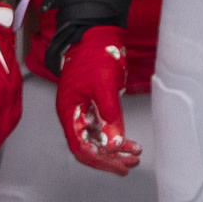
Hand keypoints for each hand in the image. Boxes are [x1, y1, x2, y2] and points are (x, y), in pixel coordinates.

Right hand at [57, 25, 141, 174]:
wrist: (94, 35)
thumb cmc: (94, 56)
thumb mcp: (104, 86)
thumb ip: (109, 115)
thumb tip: (114, 142)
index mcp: (68, 113)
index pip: (80, 147)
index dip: (100, 160)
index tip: (118, 167)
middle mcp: (73, 115)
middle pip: (88, 146)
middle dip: (109, 158)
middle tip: (129, 164)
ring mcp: (82, 110)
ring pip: (96, 138)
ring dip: (114, 149)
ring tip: (133, 155)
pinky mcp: (92, 104)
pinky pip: (102, 126)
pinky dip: (115, 135)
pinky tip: (128, 141)